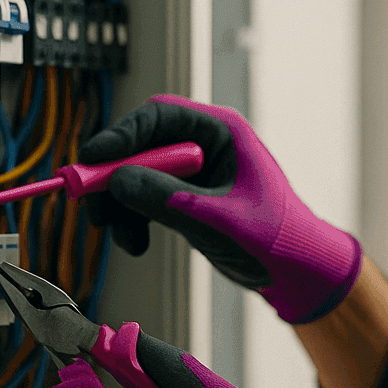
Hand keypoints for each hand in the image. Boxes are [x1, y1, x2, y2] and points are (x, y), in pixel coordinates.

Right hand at [80, 95, 361, 323]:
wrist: (298, 270)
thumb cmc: (275, 238)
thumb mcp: (217, 219)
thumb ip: (168, 198)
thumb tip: (117, 181)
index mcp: (221, 131)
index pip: (158, 116)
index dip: (120, 135)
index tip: (90, 159)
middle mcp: (204, 144)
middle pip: (140, 144)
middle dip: (112, 176)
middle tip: (91, 205)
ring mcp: (194, 171)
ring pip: (136, 174)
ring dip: (120, 205)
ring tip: (124, 240)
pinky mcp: (186, 197)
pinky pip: (145, 197)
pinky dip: (133, 219)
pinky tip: (136, 244)